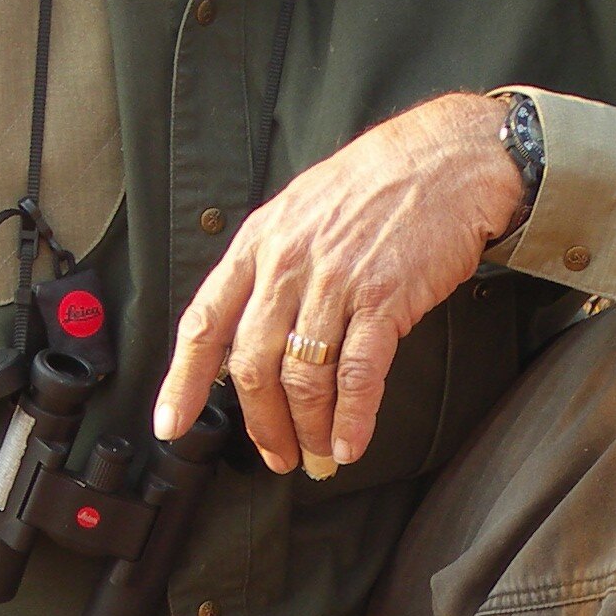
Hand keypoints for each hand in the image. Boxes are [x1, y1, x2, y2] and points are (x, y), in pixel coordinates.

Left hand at [155, 91, 523, 475]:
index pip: (205, 322)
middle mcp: (288, 264)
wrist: (445, 159)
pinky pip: (358, 374)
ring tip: (317, 456)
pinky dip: (351, 418)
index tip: (171, 424)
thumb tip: (249, 335)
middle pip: (253, 366)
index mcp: (259, 244)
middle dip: (262, 424)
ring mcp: (335, 282)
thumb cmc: (375, 186)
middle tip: (276, 455)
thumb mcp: (299, 213)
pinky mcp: (384, 298)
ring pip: (303, 378)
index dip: (183, 381)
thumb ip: (269, 268)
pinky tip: (349, 444)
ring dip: (308, 430)